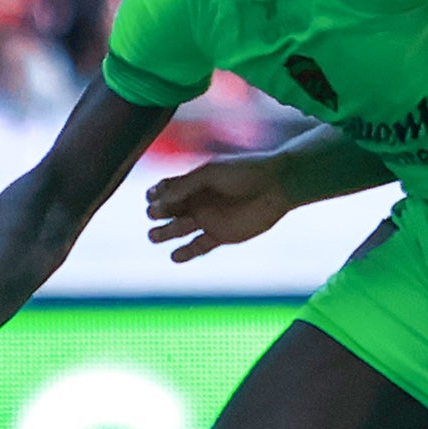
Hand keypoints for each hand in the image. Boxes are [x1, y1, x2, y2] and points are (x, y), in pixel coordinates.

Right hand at [145, 154, 293, 260]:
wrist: (274, 186)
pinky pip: (197, 247)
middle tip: (156, 213)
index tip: (153, 197)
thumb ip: (185, 184)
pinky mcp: (220, 236)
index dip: (155, 195)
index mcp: (193, 183)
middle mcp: (197, 201)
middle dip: (157, 213)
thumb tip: (159, 197)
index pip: (165, 190)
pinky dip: (185, 253)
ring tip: (154, 236)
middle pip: (167, 211)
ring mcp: (208, 219)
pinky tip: (174, 256)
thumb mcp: (210, 173)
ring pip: (178, 230)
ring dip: (163, 233)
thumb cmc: (243, 172)